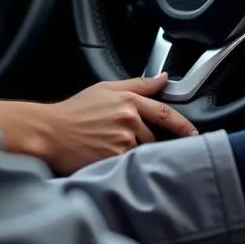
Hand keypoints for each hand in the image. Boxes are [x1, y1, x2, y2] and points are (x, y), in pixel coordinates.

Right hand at [43, 73, 197, 173]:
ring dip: (133, 154)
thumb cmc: (74, 112)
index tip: (194, 134)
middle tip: (124, 142)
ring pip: (141, 152)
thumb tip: (163, 78)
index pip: (164, 112)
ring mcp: (121, 141)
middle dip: (144, 141)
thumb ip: (137, 84)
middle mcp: (128, 120)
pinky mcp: (113, 160)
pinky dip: (123, 165)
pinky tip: (108, 159)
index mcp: (128, 101)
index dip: (183, 125)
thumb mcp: (105, 89)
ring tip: (110, 149)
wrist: (50, 132)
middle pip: (153, 137)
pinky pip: (128, 165)